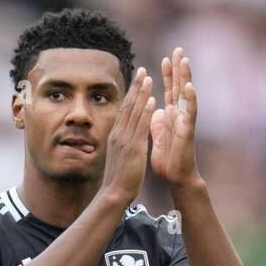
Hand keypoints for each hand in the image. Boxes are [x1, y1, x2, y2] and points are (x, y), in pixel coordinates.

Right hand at [100, 67, 154, 206]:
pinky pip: (141, 125)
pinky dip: (146, 111)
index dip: (130, 95)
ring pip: (134, 112)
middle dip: (135, 87)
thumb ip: (122, 146)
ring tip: (149, 78)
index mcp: (115, 137)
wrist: (113, 194)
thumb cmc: (117, 181)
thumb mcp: (118, 158)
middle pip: (128, 106)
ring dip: (142, 94)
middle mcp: (118, 134)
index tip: (136, 82)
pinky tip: (152, 100)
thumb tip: (124, 141)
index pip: (124, 111)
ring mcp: (125, 140)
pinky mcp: (133, 147)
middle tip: (142, 70)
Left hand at [150, 49, 199, 189]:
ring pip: (186, 95)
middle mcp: (179, 114)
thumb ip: (157, 121)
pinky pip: (190, 112)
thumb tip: (155, 109)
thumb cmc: (168, 158)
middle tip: (178, 49)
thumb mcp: (158, 135)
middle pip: (179, 86)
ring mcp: (185, 121)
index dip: (168, 74)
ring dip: (186, 77)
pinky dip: (190, 99)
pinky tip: (189, 87)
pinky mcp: (188, 130)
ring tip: (185, 60)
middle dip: (178, 69)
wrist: (174, 176)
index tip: (165, 57)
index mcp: (171, 115)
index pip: (170, 90)